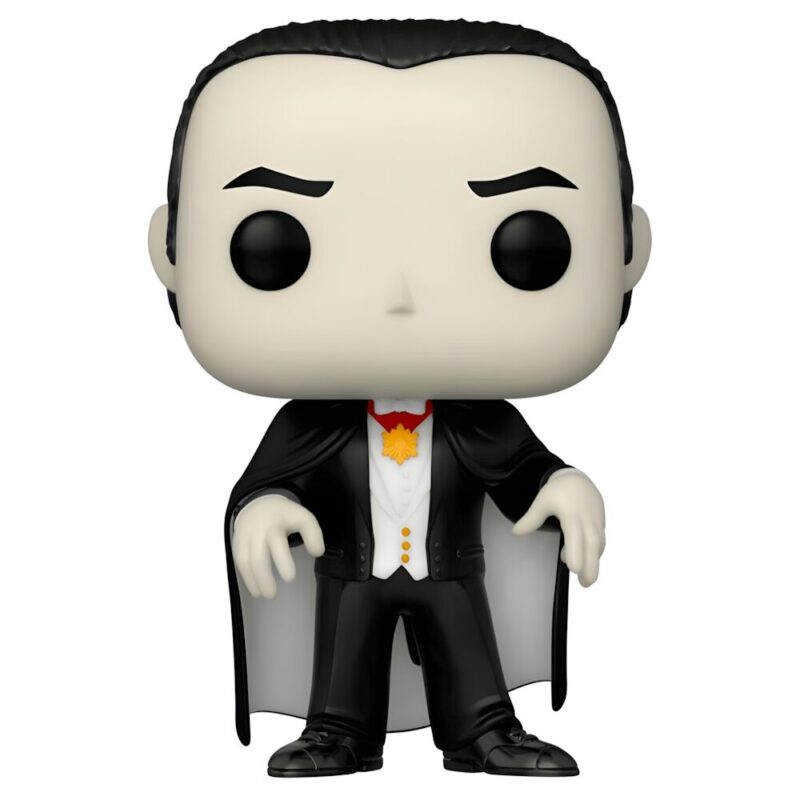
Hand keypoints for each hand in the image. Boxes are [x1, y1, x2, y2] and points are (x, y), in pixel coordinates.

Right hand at [232, 494, 323, 598]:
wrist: (258, 505)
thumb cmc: (282, 515)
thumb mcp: (302, 518)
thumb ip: (313, 534)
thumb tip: (317, 552)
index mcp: (275, 525)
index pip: (277, 542)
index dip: (283, 561)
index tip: (290, 577)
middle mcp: (258, 532)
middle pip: (258, 557)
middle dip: (265, 577)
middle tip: (274, 593)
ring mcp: (246, 539)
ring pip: (246, 562)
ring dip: (255, 581)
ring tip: (267, 594)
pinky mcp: (238, 546)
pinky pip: (239, 564)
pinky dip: (247, 579)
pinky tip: (256, 590)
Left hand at [511, 469, 605, 586]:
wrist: (577, 479)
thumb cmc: (559, 491)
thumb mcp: (542, 502)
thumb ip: (530, 519)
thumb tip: (516, 532)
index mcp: (571, 516)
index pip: (575, 537)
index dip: (575, 553)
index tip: (573, 568)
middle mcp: (587, 521)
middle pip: (592, 546)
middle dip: (591, 566)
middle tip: (585, 583)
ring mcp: (596, 523)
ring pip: (598, 546)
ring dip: (593, 562)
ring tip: (584, 578)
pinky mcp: (600, 524)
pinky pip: (600, 541)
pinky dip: (595, 553)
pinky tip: (585, 560)